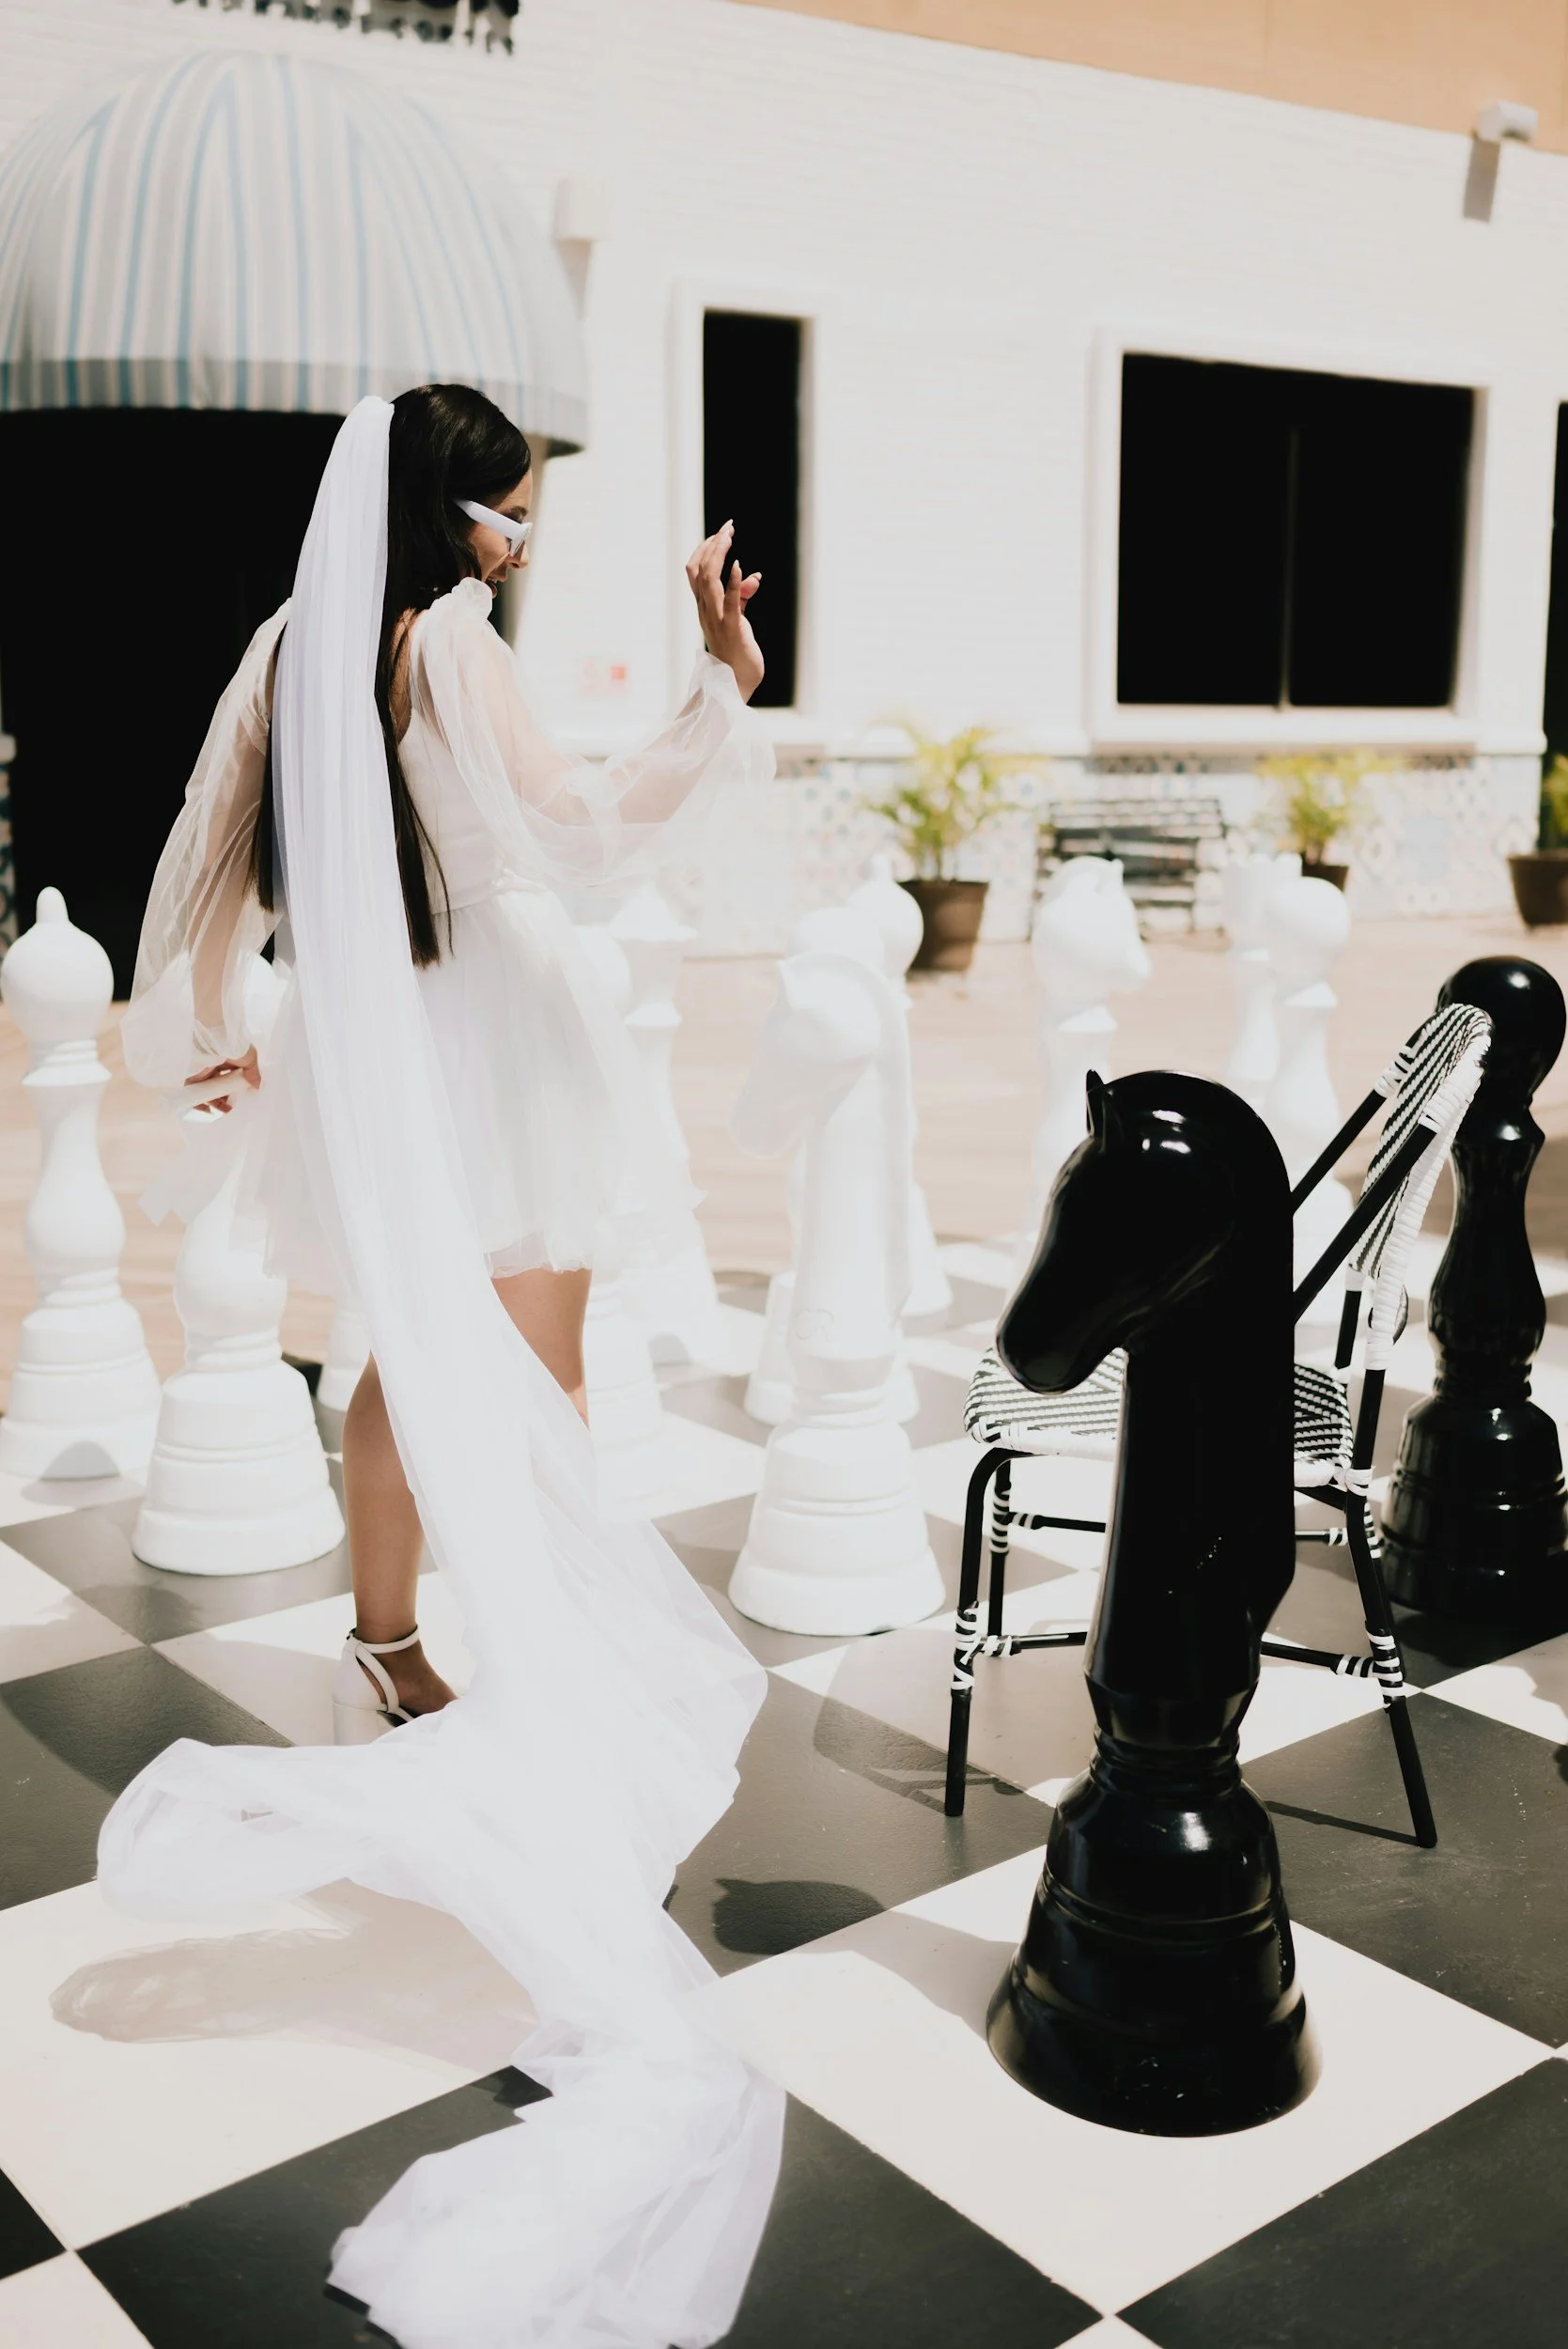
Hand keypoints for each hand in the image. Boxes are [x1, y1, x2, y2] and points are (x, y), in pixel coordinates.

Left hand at [186, 1046, 259, 1115]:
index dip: (233, 1092)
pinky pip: (194, 1093)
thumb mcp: (250, 1060)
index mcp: (226, 1062)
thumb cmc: (234, 1045)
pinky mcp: (193, 1077)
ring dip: (215, 1103)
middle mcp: (214, 1068)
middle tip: (230, 1108)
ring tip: (224, 1111)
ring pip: (207, 1092)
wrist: (217, 1038)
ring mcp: (203, 1073)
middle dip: (224, 1100)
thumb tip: (259, 1087)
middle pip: (218, 1088)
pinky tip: (207, 1111)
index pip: (229, 1080)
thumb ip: (254, 1074)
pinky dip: (199, 1103)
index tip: (239, 1099)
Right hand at [686, 522, 763, 702]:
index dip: (705, 549)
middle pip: (699, 570)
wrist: (735, 685)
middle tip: (728, 527)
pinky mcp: (732, 628)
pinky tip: (738, 565)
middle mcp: (705, 611)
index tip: (721, 533)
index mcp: (704, 608)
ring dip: (718, 555)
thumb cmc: (737, 654)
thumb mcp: (738, 620)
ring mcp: (716, 619)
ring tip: (729, 536)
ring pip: (708, 580)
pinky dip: (732, 582)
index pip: (695, 571)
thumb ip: (741, 598)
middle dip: (712, 545)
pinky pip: (729, 602)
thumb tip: (753, 577)